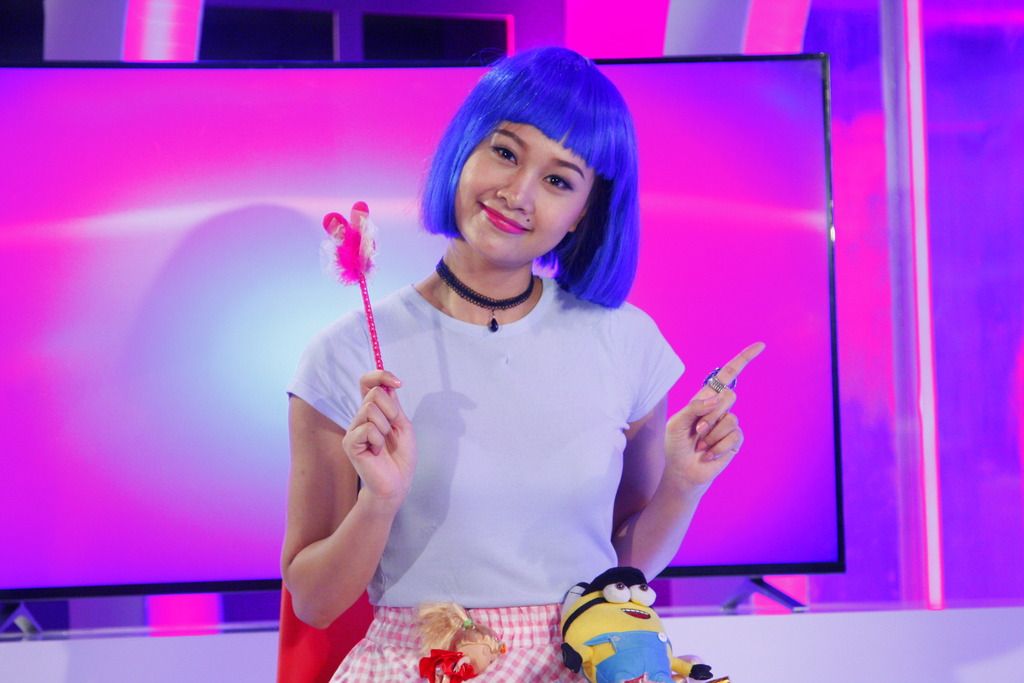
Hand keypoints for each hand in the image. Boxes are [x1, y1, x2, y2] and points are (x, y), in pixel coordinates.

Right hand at [341, 370, 416, 507]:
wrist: (397, 483)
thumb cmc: (400, 457)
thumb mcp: (402, 425)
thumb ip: (394, 405)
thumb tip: (387, 384)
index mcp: (372, 411)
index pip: (367, 382)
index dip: (380, 376)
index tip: (398, 383)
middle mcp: (360, 417)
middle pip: (374, 394)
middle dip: (391, 410)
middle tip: (392, 430)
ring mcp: (353, 430)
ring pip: (371, 409)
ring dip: (385, 426)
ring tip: (383, 443)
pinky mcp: (350, 443)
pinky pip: (367, 428)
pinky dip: (378, 440)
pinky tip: (376, 452)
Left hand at [664, 342, 764, 490]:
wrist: (683, 471)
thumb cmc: (677, 445)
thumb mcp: (676, 423)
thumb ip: (694, 407)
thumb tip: (718, 398)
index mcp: (705, 398)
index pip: (727, 375)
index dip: (743, 359)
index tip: (760, 346)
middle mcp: (720, 408)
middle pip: (728, 395)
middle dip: (710, 414)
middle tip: (696, 431)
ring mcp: (729, 423)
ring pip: (730, 418)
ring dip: (711, 435)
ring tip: (701, 445)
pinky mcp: (735, 440)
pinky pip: (734, 436)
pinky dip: (718, 447)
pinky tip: (709, 454)